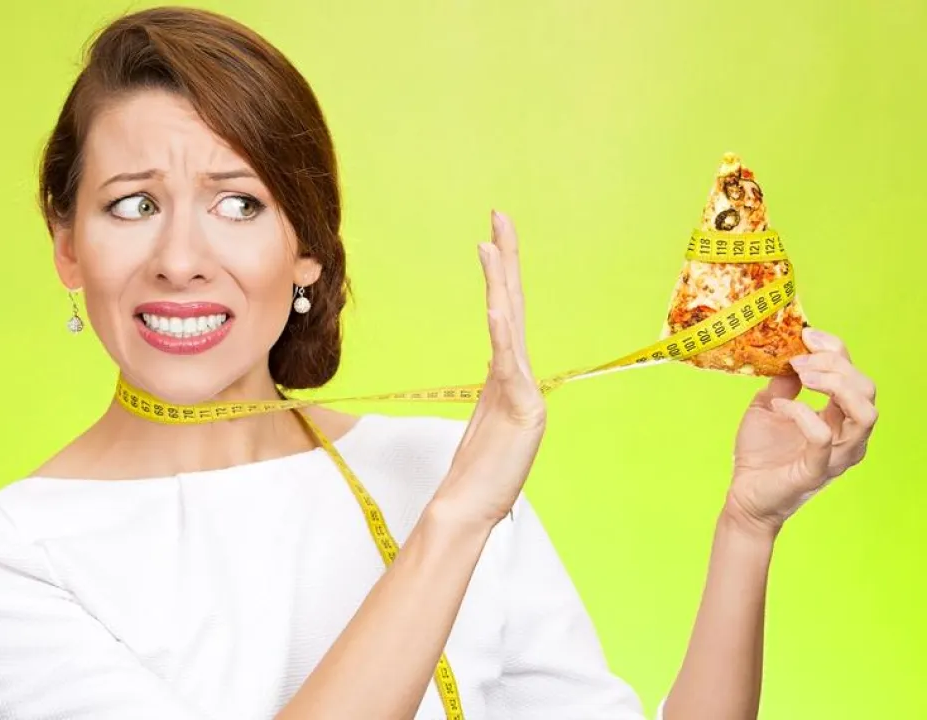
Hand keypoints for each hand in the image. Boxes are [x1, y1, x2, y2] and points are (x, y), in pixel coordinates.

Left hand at [432, 211, 546, 527]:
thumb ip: (496, 389)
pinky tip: (495, 304)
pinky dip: (501, 331)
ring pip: (508, 324)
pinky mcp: (521, 410)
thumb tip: (498, 366)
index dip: (501, 273)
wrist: (472, 506)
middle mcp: (519, 375)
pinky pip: (507, 362)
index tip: (493, 235)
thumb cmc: (479, 471)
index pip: (504, 312)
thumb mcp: (488, 419)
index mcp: (507, 375)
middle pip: (511, 305)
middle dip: (506, 258)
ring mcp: (523, 391)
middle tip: (499, 214)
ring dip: (499, 281)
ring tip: (490, 242)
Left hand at [725, 328, 877, 534]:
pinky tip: (779, 407)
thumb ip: (782, 382)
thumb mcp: (768, 406)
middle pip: (866, 389)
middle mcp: (847, 435)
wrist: (744, 494)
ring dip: (835, 385)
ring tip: (802, 377)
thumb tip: (788, 355)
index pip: (854, 375)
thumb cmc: (760, 454)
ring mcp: (837, 455)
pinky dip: (802, 414)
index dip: (835, 349)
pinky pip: (823, 437)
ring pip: (864, 413)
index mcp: (839, 417)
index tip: (806, 334)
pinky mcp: (817, 471)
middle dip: (835, 364)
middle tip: (799, 359)